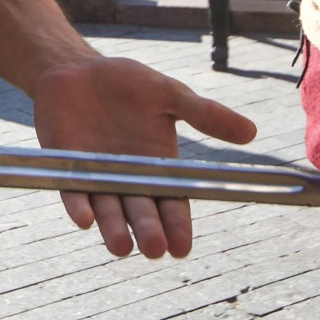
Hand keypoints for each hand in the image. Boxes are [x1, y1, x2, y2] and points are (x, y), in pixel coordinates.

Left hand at [31, 56, 257, 259]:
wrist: (78, 69)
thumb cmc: (127, 84)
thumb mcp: (169, 93)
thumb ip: (205, 114)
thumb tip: (251, 132)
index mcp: (159, 166)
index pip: (172, 202)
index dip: (177, 226)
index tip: (182, 248)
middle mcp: (129, 178)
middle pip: (142, 211)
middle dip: (149, 231)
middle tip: (156, 250)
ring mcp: (97, 175)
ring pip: (109, 209)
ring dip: (114, 229)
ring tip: (122, 248)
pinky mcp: (68, 167)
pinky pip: (73, 191)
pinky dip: (78, 206)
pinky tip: (84, 219)